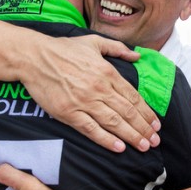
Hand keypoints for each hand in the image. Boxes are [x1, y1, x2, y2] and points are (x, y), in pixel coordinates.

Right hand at [21, 34, 160, 151]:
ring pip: (114, 122)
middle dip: (144, 128)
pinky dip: (106, 139)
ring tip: (144, 146)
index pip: (133, 97)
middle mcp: (99, 88)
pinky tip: (119, 148)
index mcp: (107, 72)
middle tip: (155, 141)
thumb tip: (138, 55)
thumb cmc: (63, 49)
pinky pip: (91, 129)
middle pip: (128, 112)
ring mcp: (84, 102)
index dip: (147, 113)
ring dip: (131, 136)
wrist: (34, 57)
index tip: (156, 124)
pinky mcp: (69, 113)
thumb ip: (118, 48)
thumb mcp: (93, 41)